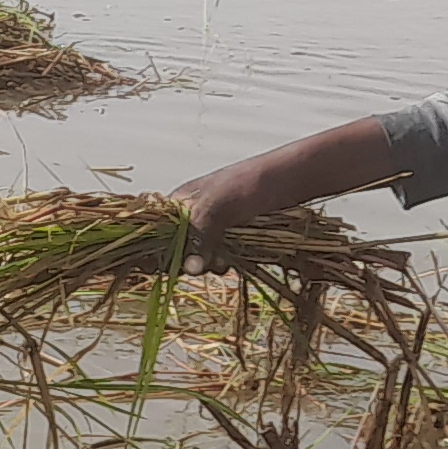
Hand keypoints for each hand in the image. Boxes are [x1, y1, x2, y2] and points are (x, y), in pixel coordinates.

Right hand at [174, 119, 405, 268]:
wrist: (292, 179)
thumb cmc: (250, 183)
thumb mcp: (218, 208)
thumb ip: (199, 237)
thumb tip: (189, 269)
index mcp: (180, 201)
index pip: (154, 230)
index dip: (157, 249)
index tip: (168, 266)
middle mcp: (193, 214)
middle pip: (176, 247)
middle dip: (188, 259)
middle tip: (204, 262)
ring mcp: (214, 226)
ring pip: (199, 255)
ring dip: (209, 262)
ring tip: (223, 261)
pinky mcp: (233, 236)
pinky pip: (220, 255)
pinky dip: (224, 262)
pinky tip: (231, 262)